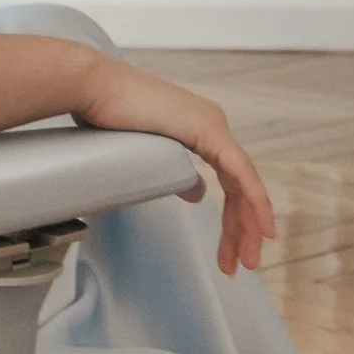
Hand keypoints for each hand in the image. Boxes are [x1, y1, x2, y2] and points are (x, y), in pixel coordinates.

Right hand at [69, 53, 276, 274]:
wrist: (91, 88)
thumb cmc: (104, 116)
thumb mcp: (148, 154)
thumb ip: (176, 173)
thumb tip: (198, 195)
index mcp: (200, 129)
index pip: (230, 181)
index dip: (235, 218)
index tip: (232, 251)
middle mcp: (213, 125)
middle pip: (240, 187)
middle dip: (243, 229)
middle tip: (240, 265)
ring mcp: (213, 125)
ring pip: (245, 184)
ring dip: (249, 225)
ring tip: (246, 260)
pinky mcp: (208, 130)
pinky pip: (241, 173)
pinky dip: (256, 202)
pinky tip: (262, 228)